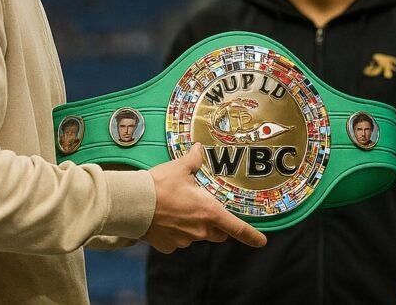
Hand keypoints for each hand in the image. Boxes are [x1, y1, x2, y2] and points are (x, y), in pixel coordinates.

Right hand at [143, 143, 266, 252]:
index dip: (252, 235)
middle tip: (207, 209)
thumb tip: (199, 149)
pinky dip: (176, 231)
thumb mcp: (180, 168)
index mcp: (210, 212)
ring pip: (197, 235)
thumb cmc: (160, 185)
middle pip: (218, 233)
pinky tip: (166, 219)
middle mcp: (200, 230)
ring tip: (179, 209)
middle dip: (218, 225)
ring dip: (194, 226)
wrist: (134, 204)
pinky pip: (178, 240)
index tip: (261, 241)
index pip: (237, 228)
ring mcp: (184, 240)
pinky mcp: (169, 246)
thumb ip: (194, 160)